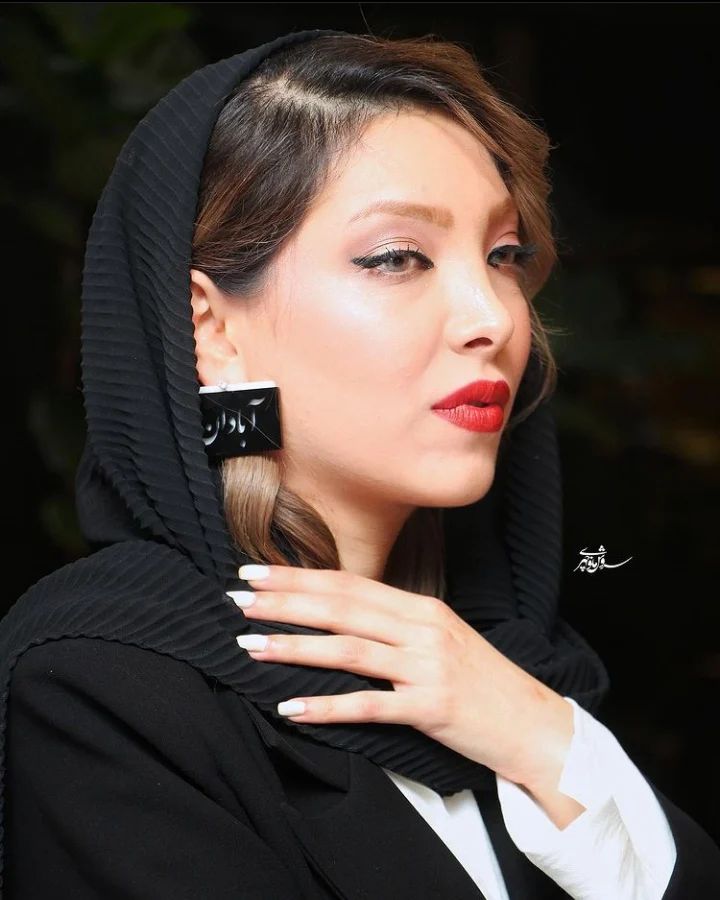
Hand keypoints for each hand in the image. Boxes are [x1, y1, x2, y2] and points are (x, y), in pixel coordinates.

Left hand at [230, 564, 574, 788]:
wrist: (533, 723)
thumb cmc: (482, 681)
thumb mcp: (440, 638)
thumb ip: (395, 624)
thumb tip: (340, 617)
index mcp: (422, 606)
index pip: (349, 583)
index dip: (299, 578)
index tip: (256, 574)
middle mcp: (423, 628)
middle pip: (342, 608)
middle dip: (285, 602)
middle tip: (237, 601)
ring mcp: (427, 666)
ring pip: (349, 650)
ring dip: (294, 647)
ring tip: (250, 646)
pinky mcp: (431, 707)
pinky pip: (370, 705)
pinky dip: (327, 706)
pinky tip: (291, 707)